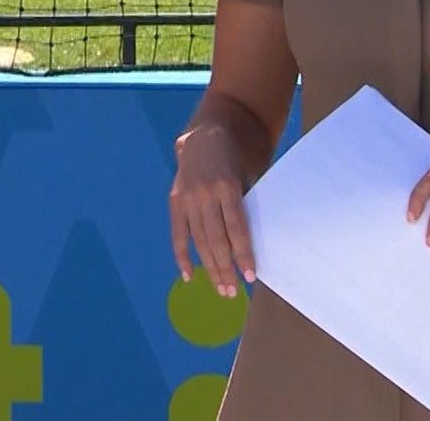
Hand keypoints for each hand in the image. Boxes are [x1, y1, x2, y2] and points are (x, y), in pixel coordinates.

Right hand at [168, 126, 255, 297]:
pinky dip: (182, 256)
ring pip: (198, 241)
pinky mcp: (176, 200)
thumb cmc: (237, 161)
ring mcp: (188, 198)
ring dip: (209, 268)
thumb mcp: (247, 177)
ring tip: (221, 288)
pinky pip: (178, 234)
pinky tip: (189, 276)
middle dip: (225, 269)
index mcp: (227, 186)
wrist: (206, 136)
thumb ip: (246, 207)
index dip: (243, 255)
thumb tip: (254, 246)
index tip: (250, 277)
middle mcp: (205, 194)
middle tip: (233, 292)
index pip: (236, 229)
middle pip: (216, 240)